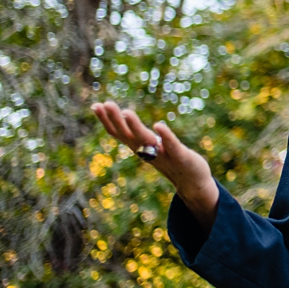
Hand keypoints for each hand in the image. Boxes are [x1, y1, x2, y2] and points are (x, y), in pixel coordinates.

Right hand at [90, 101, 218, 232]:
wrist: (192, 184)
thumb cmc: (171, 160)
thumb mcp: (151, 146)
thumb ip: (139, 134)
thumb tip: (124, 117)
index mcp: (139, 147)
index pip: (119, 133)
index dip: (107, 120)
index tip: (95, 106)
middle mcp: (147, 151)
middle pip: (128, 135)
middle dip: (115, 120)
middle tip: (105, 103)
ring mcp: (163, 155)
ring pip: (146, 140)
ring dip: (135, 126)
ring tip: (126, 112)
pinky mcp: (181, 157)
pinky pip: (171, 145)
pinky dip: (165, 135)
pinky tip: (158, 125)